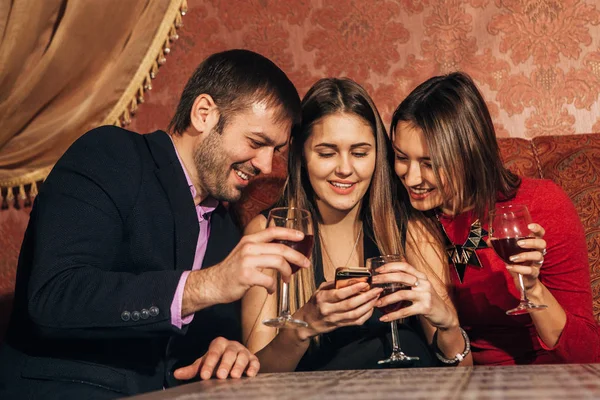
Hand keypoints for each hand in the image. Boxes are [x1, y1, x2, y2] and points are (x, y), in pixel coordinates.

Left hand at [173, 337, 259, 379]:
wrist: (232, 360)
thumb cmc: (216, 362)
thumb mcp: (204, 364)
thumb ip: (192, 369)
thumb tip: (176, 374)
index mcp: (219, 344)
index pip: (213, 353)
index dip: (209, 364)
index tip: (204, 376)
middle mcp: (232, 346)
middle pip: (229, 353)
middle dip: (225, 364)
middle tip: (221, 376)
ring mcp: (243, 352)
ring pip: (242, 356)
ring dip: (239, 366)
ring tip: (234, 376)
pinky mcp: (253, 359)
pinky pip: (254, 362)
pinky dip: (253, 368)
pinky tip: (250, 375)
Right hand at [185, 227, 310, 310]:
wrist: (212, 284)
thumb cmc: (231, 271)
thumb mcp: (244, 253)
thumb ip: (260, 249)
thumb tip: (282, 252)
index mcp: (249, 240)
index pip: (273, 231)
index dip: (289, 232)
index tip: (302, 236)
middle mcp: (249, 247)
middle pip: (281, 248)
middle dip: (297, 257)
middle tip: (306, 263)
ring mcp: (247, 261)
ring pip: (278, 262)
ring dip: (288, 273)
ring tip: (288, 279)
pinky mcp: (246, 276)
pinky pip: (269, 281)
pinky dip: (274, 287)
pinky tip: (271, 290)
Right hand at [295, 281, 382, 340]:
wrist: (307, 323)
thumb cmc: (314, 304)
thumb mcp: (319, 291)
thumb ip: (332, 284)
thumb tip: (348, 278)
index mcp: (322, 298)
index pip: (340, 294)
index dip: (354, 288)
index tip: (365, 283)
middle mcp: (328, 309)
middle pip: (351, 304)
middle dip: (366, 297)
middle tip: (376, 290)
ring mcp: (335, 319)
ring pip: (356, 314)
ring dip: (368, 306)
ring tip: (376, 298)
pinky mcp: (340, 326)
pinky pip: (356, 322)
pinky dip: (366, 315)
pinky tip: (371, 308)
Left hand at [372, 261, 456, 329]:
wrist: (444, 314)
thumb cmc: (428, 299)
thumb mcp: (420, 287)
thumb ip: (408, 281)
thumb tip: (387, 277)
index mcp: (421, 276)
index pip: (405, 266)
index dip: (390, 266)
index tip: (378, 270)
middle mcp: (424, 283)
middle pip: (402, 277)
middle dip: (385, 279)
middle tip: (373, 282)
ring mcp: (425, 295)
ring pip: (402, 294)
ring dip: (386, 299)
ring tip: (376, 303)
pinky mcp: (425, 308)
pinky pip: (405, 311)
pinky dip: (393, 315)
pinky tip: (384, 318)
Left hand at [503, 223, 546, 292]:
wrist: (523, 281)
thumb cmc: (517, 263)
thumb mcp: (507, 253)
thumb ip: (499, 246)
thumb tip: (489, 239)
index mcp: (532, 245)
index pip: (540, 234)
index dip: (537, 229)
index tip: (530, 226)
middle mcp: (537, 252)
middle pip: (542, 244)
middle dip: (531, 242)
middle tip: (519, 243)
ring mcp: (537, 263)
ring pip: (537, 256)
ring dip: (524, 256)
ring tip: (512, 258)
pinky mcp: (534, 273)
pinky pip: (530, 270)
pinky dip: (519, 269)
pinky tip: (509, 267)